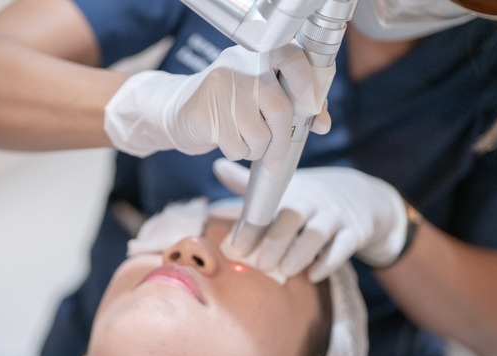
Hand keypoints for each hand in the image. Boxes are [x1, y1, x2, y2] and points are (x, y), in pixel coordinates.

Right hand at [104, 44, 330, 169]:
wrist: (174, 110)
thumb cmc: (225, 105)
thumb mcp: (257, 94)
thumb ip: (291, 102)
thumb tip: (322, 122)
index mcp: (258, 56)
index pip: (292, 58)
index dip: (308, 82)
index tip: (314, 108)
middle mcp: (240, 66)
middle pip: (279, 110)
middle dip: (281, 142)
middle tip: (275, 158)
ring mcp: (220, 88)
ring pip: (258, 135)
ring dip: (255, 150)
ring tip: (241, 139)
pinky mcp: (204, 112)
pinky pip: (236, 146)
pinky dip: (236, 152)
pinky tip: (224, 139)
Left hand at [213, 159, 407, 281]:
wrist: (363, 197)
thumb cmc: (310, 198)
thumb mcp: (285, 187)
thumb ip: (251, 184)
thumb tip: (218, 165)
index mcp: (291, 192)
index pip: (268, 206)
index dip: (251, 226)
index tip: (235, 246)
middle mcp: (313, 202)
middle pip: (293, 217)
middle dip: (275, 240)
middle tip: (260, 263)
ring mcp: (336, 217)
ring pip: (318, 234)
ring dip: (300, 253)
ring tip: (284, 271)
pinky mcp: (356, 232)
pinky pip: (344, 248)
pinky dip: (329, 262)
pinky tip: (313, 276)